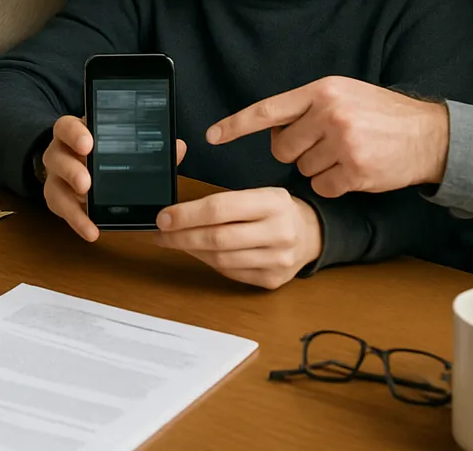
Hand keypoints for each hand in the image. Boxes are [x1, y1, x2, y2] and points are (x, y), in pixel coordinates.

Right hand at [42, 115, 186, 240]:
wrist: (77, 162)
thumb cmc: (104, 151)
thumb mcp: (121, 143)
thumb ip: (147, 145)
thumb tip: (178, 146)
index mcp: (76, 132)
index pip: (67, 126)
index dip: (75, 134)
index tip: (88, 144)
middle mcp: (60, 152)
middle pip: (55, 156)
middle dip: (71, 169)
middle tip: (86, 183)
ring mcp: (56, 176)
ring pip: (52, 185)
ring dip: (70, 199)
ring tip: (88, 206)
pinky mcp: (56, 198)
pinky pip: (60, 210)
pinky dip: (76, 221)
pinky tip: (92, 231)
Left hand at [156, 187, 322, 289]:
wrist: (312, 233)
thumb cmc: (275, 209)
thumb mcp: (257, 192)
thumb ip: (222, 200)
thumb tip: (176, 211)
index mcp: (272, 202)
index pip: (219, 208)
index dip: (186, 214)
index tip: (163, 217)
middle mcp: (279, 232)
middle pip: (217, 238)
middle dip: (181, 236)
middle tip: (160, 233)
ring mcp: (278, 260)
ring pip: (221, 259)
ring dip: (191, 250)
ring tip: (174, 241)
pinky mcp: (273, 280)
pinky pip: (230, 273)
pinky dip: (209, 262)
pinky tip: (198, 252)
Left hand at [209, 76, 450, 196]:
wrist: (429, 134)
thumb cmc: (379, 113)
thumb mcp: (341, 93)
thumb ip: (306, 106)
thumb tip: (271, 128)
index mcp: (321, 91)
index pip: (267, 109)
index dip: (236, 125)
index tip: (212, 135)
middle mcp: (330, 114)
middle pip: (282, 147)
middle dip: (294, 152)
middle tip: (321, 145)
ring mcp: (344, 144)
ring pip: (301, 169)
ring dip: (318, 168)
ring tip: (346, 153)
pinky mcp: (356, 172)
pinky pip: (322, 187)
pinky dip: (334, 185)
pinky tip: (354, 171)